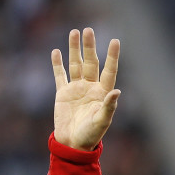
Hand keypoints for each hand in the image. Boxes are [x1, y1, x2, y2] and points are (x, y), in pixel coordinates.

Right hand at [50, 27, 121, 150]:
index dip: (112, 56)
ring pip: (76, 64)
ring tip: (74, 32)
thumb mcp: (102, 121)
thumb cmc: (91, 135)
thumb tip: (117, 91)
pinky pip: (60, 75)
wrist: (72, 144)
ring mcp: (76, 89)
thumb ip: (109, 107)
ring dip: (75, 49)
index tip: (115, 40)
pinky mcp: (63, 93)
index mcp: (103, 93)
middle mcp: (90, 87)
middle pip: (91, 62)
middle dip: (89, 46)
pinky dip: (57, 64)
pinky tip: (57, 52)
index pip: (109, 70)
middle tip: (88, 30)